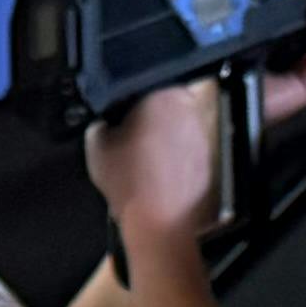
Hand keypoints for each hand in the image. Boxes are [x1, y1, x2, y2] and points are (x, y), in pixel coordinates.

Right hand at [86, 75, 219, 237]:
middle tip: (129, 138)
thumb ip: (101, 123)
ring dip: (162, 139)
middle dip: (149, 118)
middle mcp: (189, 111)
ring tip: (141, 162)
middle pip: (166, 104)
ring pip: (178, 129)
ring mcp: (202, 137)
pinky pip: (187, 153)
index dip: (130, 101)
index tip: (121, 116)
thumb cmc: (130, 182)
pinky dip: (174, 161)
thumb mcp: (96, 145)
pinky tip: (156, 177)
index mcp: (163, 95)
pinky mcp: (209, 161)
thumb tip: (105, 121)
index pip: (146, 83)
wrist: (159, 223)